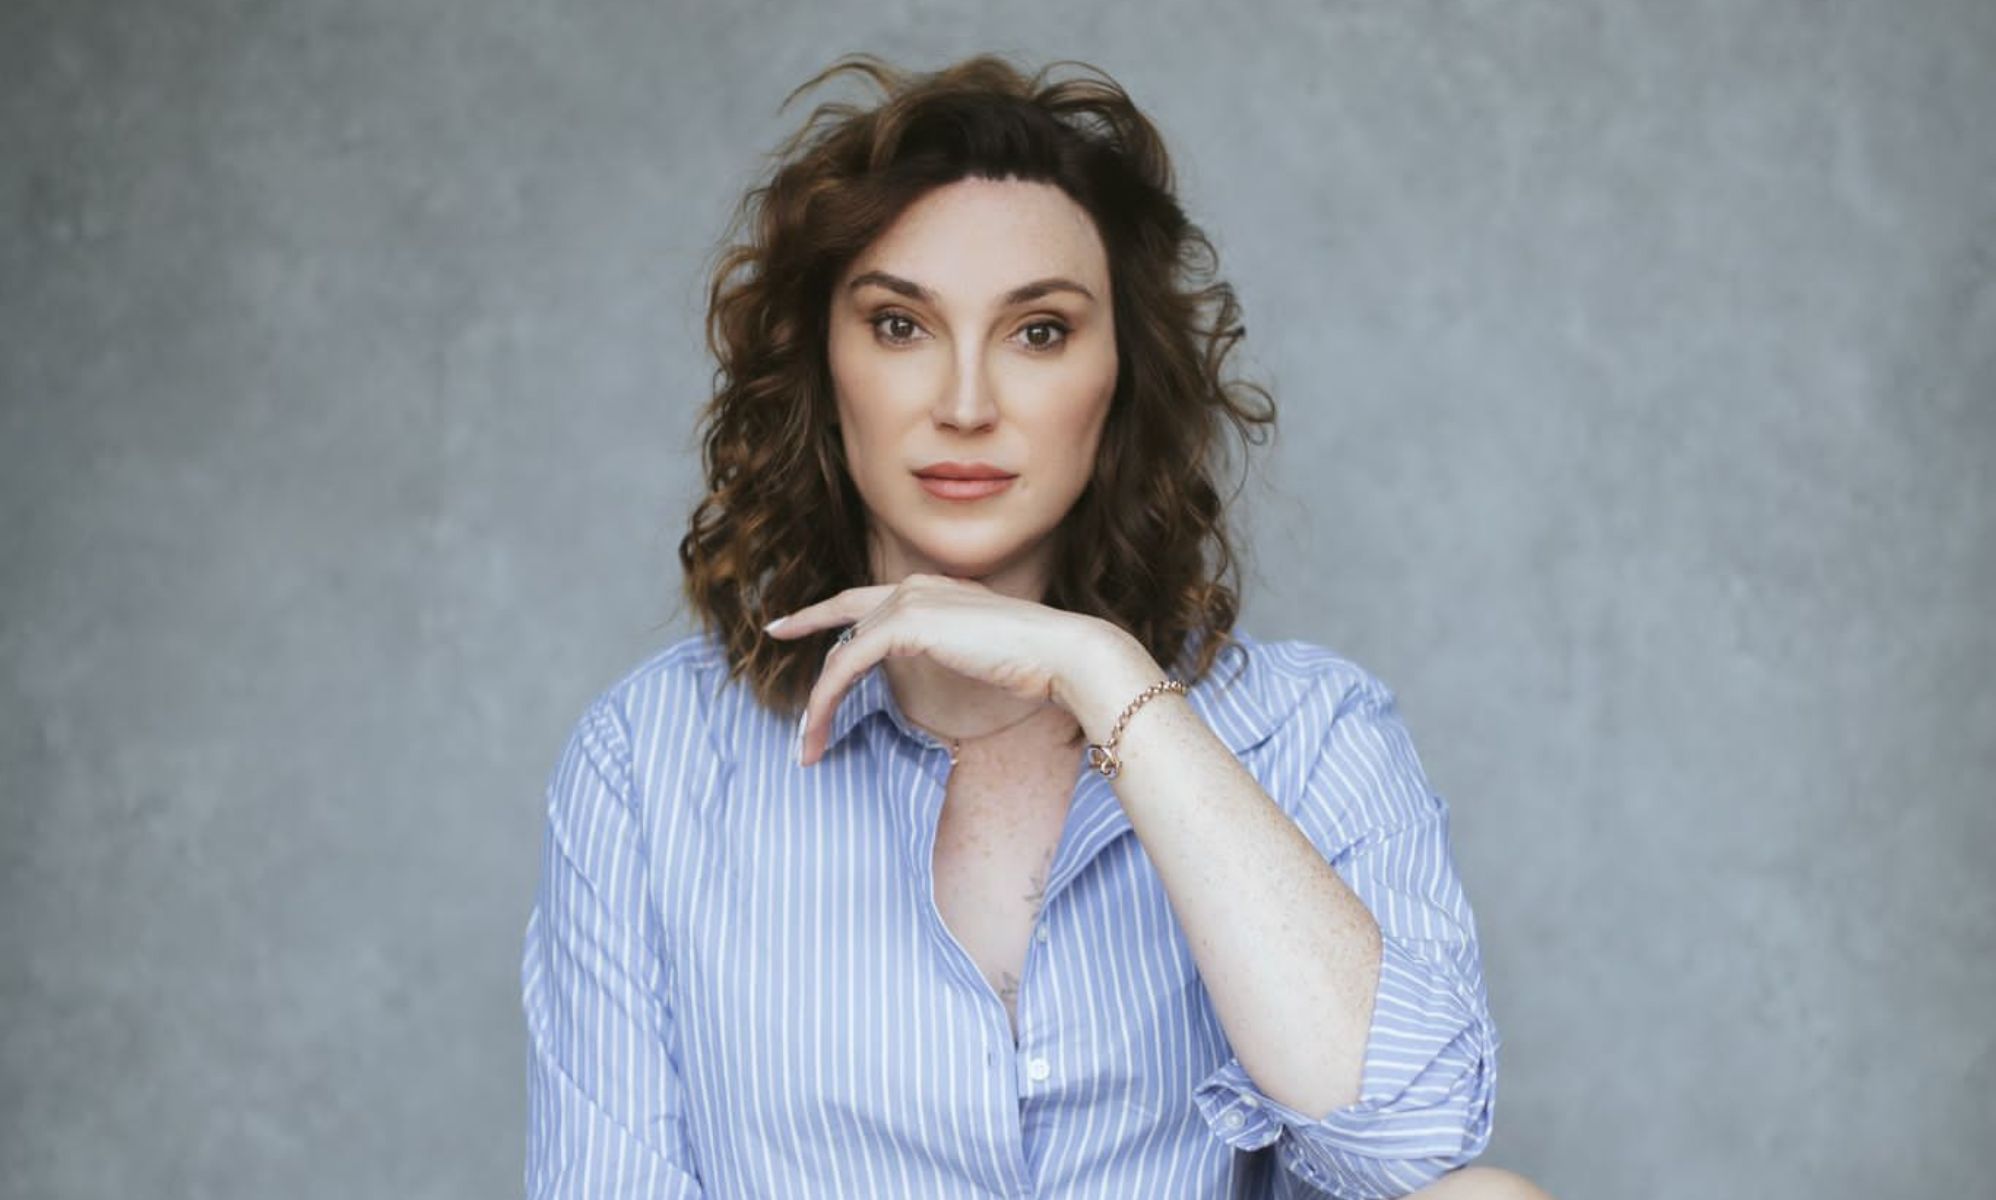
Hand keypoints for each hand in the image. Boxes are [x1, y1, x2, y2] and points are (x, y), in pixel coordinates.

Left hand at [762, 573, 1128, 765]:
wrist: (1060, 654)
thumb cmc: (1035, 665)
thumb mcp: (980, 658)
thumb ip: (949, 656)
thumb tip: (931, 680)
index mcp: (935, 589)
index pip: (869, 598)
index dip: (829, 609)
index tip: (795, 620)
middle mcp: (915, 587)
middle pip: (845, 614)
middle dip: (807, 627)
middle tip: (774, 635)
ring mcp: (908, 601)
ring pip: (842, 652)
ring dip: (819, 703)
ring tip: (806, 745)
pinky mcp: (903, 625)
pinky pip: (846, 665)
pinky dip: (827, 701)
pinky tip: (818, 731)